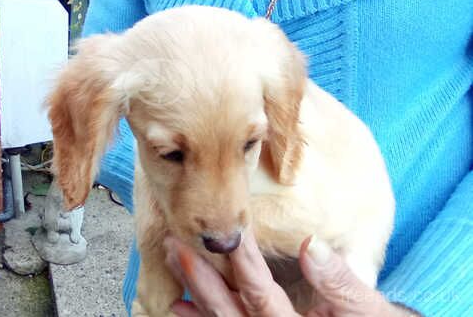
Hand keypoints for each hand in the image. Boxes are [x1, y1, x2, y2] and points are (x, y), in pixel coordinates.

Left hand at [164, 230, 417, 315]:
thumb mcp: (367, 307)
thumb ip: (339, 281)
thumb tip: (309, 245)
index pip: (261, 295)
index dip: (243, 263)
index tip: (228, 232)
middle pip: (230, 312)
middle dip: (201, 278)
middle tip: (177, 245)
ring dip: (195, 294)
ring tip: (174, 262)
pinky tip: (180, 304)